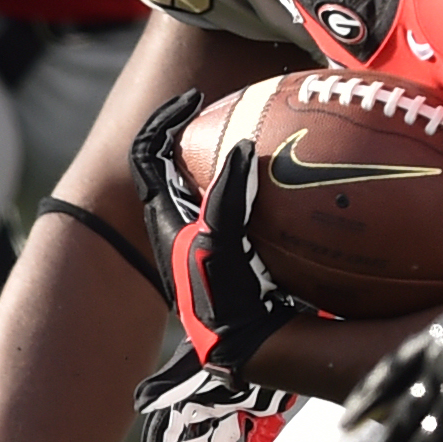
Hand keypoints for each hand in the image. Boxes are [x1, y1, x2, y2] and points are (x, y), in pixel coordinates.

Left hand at [129, 91, 308, 369]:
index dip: (164, 119)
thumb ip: (229, 194)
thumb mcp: (218, 239)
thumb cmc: (216, 295)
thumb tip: (243, 147)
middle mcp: (178, 218)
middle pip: (177, 162)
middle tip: (234, 112)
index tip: (195, 98)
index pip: (147, 151)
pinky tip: (295, 187)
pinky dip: (259, 190)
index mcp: (162, 211)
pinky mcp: (229, 248)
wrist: (233, 343)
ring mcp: (201, 233)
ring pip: (206, 183)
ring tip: (263, 138)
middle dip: (200, 133)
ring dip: (226, 160)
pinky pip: (240, 205)